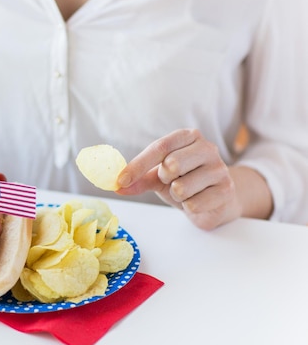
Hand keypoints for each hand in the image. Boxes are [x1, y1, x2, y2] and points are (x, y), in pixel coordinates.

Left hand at [116, 129, 240, 229]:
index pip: (160, 147)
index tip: (121, 180)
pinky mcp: (226, 190)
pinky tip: (198, 200)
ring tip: (187, 192)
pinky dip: (189, 206)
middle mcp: (207, 148)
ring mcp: (220, 169)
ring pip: (181, 188)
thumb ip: (139, 179)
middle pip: (171, 164)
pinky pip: (193, 204)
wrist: (216, 199)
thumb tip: (117, 186)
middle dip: (164, 179)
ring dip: (177, 195)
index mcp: (188, 137)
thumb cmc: (184, 181)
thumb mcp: (159, 177)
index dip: (137, 165)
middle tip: (172, 181)